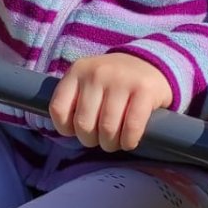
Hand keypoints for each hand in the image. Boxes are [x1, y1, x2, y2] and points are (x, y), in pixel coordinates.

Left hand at [49, 53, 172, 151]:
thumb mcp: (87, 82)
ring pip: (107, 129)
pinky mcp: (145, 90)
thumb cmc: (112, 83)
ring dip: (110, 144)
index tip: (76, 130)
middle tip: (100, 139)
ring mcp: (121, 80)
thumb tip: (67, 131)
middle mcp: (97, 73)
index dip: (65, 129)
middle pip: (83, 124)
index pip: (58, 109)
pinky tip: (129, 141)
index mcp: (78, 71)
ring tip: (114, 141)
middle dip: (91, 140)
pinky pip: (131, 127)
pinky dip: (128, 141)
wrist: (149, 63)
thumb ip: (73, 100)